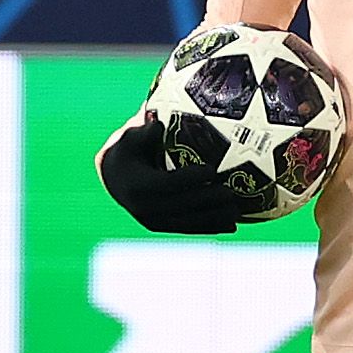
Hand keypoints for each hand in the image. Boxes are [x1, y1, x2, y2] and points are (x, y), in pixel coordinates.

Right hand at [96, 111, 248, 235]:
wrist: (115, 177)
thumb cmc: (130, 150)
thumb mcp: (131, 137)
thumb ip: (144, 131)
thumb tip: (158, 124)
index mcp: (138, 186)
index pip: (168, 183)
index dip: (190, 178)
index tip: (211, 169)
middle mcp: (145, 208)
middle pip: (182, 206)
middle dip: (208, 202)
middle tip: (231, 194)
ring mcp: (153, 221)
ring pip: (188, 222)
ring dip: (213, 219)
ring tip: (237, 213)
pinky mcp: (163, 228)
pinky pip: (189, 228)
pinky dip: (210, 227)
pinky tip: (231, 225)